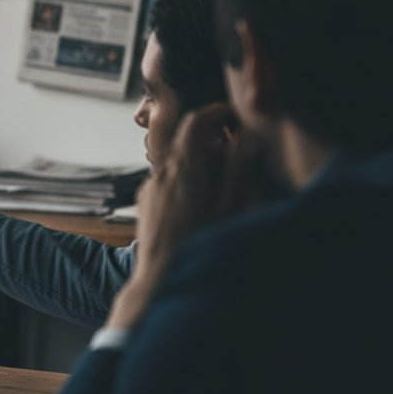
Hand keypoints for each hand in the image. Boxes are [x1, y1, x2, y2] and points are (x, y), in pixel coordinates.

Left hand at [106, 103, 239, 329]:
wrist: (160, 281)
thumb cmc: (200, 246)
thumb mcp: (230, 207)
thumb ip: (239, 169)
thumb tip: (247, 137)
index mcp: (185, 166)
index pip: (197, 121)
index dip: (217, 113)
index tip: (234, 118)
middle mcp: (162, 171)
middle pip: (186, 139)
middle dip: (212, 141)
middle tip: (236, 157)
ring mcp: (150, 186)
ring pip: (176, 160)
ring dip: (199, 163)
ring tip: (221, 188)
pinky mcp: (146, 202)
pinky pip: (167, 179)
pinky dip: (185, 179)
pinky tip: (200, 206)